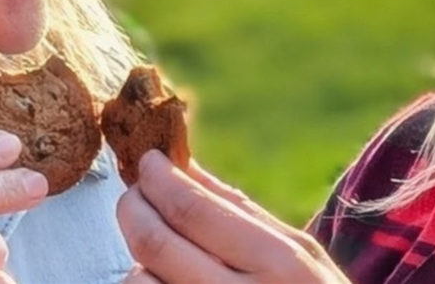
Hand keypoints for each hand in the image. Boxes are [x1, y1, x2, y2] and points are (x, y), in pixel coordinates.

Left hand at [116, 151, 348, 283]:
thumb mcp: (302, 253)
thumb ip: (243, 210)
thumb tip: (186, 167)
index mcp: (280, 265)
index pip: (195, 210)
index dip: (159, 180)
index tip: (148, 162)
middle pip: (156, 244)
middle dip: (133, 208)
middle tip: (134, 195)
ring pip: (140, 281)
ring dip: (139, 258)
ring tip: (162, 252)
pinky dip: (148, 283)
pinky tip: (167, 279)